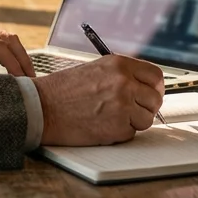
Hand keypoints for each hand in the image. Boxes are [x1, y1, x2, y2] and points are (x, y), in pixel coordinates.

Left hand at [0, 23, 35, 77]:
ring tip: (28, 78)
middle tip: (33, 80)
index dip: (12, 63)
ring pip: (7, 41)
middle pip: (9, 39)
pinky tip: (16, 73)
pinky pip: (0, 48)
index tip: (21, 80)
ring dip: (19, 57)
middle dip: (23, 58)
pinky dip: (11, 58)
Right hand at [34, 55, 164, 145]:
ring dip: (134, 122)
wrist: (42, 107)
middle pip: (155, 99)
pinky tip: (102, 125)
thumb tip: (144, 87)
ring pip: (146, 119)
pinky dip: (120, 133)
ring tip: (112, 118)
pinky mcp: (117, 127)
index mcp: (119, 64)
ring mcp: (122, 105)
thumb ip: (121, 75)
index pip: (155, 76)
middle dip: (146, 107)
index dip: (155, 88)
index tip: (151, 94)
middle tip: (132, 111)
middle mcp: (124, 82)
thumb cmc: (63, 90)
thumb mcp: (96, 69)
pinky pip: (131, 133)